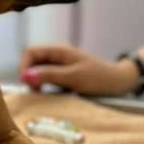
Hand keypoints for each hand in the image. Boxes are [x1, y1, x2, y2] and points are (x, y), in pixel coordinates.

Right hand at [19, 44, 138, 94]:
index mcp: (58, 50)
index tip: (27, 84)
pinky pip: (47, 78)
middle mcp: (57, 55)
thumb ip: (49, 75)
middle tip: (35, 91)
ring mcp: (60, 64)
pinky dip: (44, 85)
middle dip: (29, 75)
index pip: (30, 52)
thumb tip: (25, 76)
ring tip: (41, 94)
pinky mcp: (64, 74)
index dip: (24, 67)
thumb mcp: (73, 77)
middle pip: (32, 61)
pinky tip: (49, 94)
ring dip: (36, 81)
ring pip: (38, 70)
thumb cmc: (99, 78)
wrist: (120, 83)